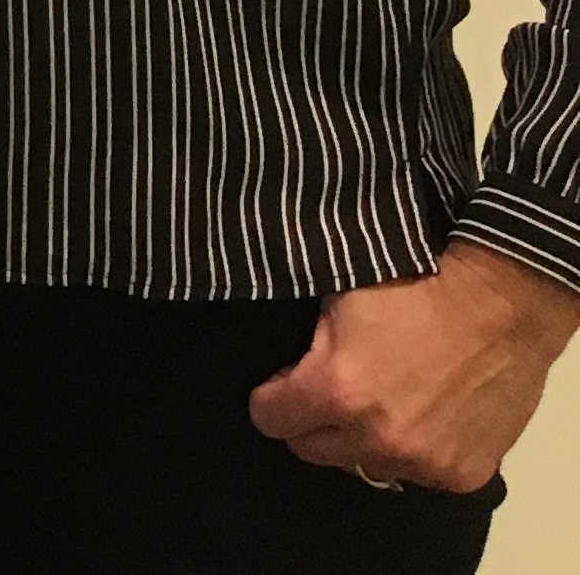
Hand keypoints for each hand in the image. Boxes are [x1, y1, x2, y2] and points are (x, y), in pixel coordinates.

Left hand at [247, 239, 579, 495]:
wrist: (502, 308)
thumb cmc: (415, 291)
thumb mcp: (337, 302)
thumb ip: (304, 349)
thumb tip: (282, 373)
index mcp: (335, 392)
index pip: (267, 419)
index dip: (274, 396)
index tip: (289, 383)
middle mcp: (375, 438)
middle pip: (311, 449)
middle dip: (315, 422)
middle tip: (341, 392)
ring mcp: (422, 463)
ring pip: (364, 464)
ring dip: (367, 440)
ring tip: (390, 402)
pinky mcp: (461, 476)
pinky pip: (416, 474)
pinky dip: (416, 451)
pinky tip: (429, 417)